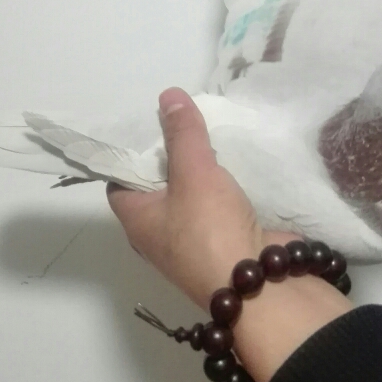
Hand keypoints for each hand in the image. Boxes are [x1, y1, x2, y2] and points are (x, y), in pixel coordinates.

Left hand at [107, 87, 298, 312]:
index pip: (120, 179)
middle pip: (157, 186)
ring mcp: (194, 241)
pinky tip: (237, 163)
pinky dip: (226, 186)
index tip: (149, 123)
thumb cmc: (211, 230)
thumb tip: (168, 94)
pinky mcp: (226, 242)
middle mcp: (160, 234)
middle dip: (171, 155)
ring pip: (191, 196)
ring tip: (212, 135)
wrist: (262, 287)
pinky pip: (219, 206)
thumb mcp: (194, 173)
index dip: (130, 151)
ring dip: (202, 171)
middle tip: (184, 120)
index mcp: (138, 220)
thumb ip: (183, 134)